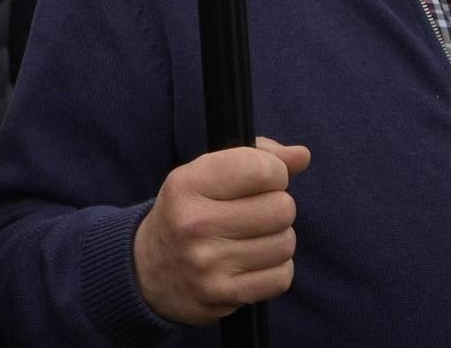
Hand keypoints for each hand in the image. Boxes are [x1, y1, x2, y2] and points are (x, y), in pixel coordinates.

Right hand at [133, 137, 310, 325]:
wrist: (148, 270)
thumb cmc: (188, 212)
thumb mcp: (205, 174)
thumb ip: (256, 157)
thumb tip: (302, 156)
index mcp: (187, 184)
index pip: (261, 169)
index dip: (274, 172)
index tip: (262, 179)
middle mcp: (194, 223)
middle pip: (281, 208)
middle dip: (277, 207)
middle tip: (256, 212)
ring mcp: (208, 263)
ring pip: (285, 243)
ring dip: (277, 239)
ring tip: (253, 238)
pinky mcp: (223, 295)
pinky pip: (282, 277)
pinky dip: (276, 268)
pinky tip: (253, 262)